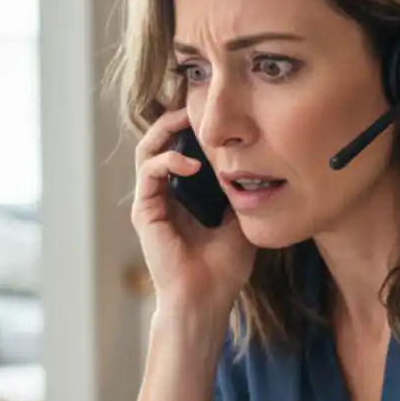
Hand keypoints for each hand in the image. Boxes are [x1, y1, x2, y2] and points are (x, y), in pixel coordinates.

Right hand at [132, 107, 255, 320]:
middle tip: (196, 101)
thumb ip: (240, 192)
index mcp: (186, 195)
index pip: (182, 147)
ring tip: (188, 118)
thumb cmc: (223, 269)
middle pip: (160, 139)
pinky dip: (168, 159)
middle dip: (175, 116)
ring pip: (148, 148)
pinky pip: (149, 171)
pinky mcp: (145, 210)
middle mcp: (165, 194)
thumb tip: (255, 161)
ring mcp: (152, 201)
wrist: (206, 299)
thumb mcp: (242, 221)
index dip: (193, 125)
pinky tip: (192, 163)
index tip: (214, 108)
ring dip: (166, 128)